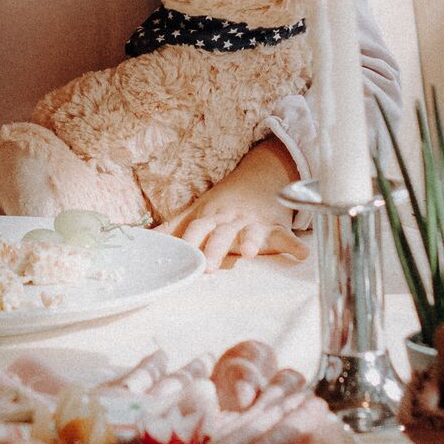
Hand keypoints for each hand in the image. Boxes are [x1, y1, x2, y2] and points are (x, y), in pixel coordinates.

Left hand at [172, 144, 301, 268]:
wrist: (260, 176)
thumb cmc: (224, 202)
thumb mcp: (198, 210)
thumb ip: (174, 228)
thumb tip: (143, 239)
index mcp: (211, 216)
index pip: (197, 228)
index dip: (189, 241)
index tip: (181, 256)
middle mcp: (231, 219)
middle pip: (222, 233)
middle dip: (216, 248)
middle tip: (209, 267)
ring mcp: (254, 222)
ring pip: (253, 232)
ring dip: (252, 241)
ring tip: (250, 252)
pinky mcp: (276, 226)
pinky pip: (286, 235)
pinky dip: (294, 245)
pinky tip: (301, 254)